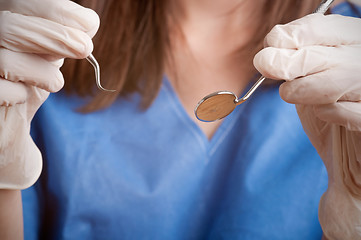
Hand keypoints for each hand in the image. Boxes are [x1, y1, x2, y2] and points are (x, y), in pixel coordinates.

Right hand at [0, 0, 98, 188]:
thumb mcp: (48, 55)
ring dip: (42, 72)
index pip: (21, 2)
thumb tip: (87, 23)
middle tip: (86, 48)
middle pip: (8, 25)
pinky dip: (21, 94)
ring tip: (57, 82)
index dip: (56, 10)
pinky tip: (26, 96)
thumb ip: (61, 38)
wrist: (6, 121)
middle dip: (54, 36)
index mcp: (0, 18)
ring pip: (4, 60)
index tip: (89, 25)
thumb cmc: (29, 80)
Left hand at [253, 13, 360, 239]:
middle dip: (286, 61)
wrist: (349, 160)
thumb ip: (295, 64)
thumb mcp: (308, 81)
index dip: (292, 34)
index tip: (272, 43)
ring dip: (302, 89)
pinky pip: (344, 109)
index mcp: (353, 45)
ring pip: (332, 79)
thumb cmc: (328, 116)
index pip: (324, 26)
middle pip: (321, 53)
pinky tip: (326, 115)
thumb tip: (268, 51)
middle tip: (266, 64)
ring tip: (295, 95)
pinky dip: (327, 112)